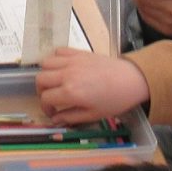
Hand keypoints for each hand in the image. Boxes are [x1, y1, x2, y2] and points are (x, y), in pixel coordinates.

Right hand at [35, 47, 149, 127]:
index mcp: (70, 93)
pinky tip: (62, 67)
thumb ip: (70, 116)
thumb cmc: (114, 101)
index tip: (52, 111)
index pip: (45, 98)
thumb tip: (54, 120)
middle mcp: (66, 75)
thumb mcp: (93, 114)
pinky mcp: (78, 52)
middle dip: (41, 90)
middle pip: (40, 79)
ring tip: (55, 81)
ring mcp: (71, 61)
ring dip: (46, 73)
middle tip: (50, 97)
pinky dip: (56, 59)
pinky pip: (58, 51)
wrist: (131, 80)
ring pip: (45, 63)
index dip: (45, 107)